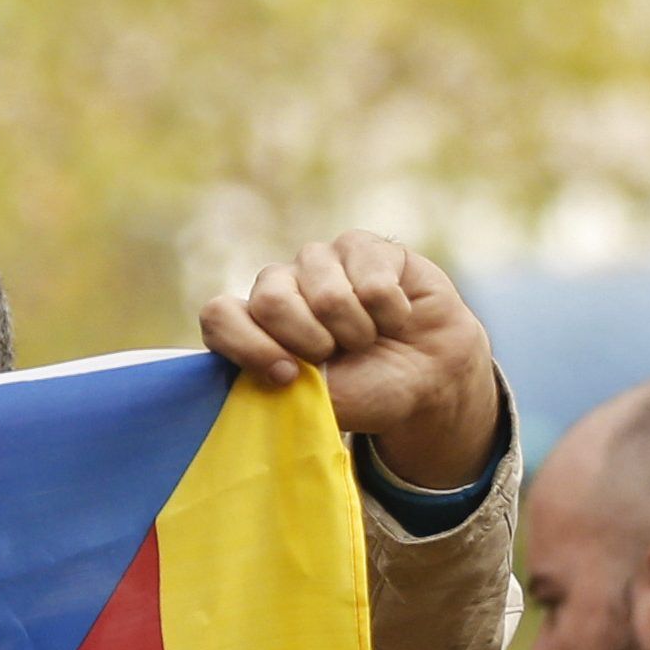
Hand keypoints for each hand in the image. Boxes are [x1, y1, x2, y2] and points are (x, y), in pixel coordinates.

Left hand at [199, 232, 500, 488]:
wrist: (429, 376)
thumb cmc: (368, 389)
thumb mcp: (322, 402)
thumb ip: (286, 385)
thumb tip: (265, 366)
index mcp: (256, 324)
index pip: (220, 316)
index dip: (249, 345)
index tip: (287, 376)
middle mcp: (281, 285)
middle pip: (270, 299)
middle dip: (311, 341)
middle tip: (336, 354)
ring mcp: (320, 260)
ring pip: (327, 294)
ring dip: (357, 331)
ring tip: (368, 338)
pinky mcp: (365, 247)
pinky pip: (374, 283)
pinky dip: (392, 315)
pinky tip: (395, 317)